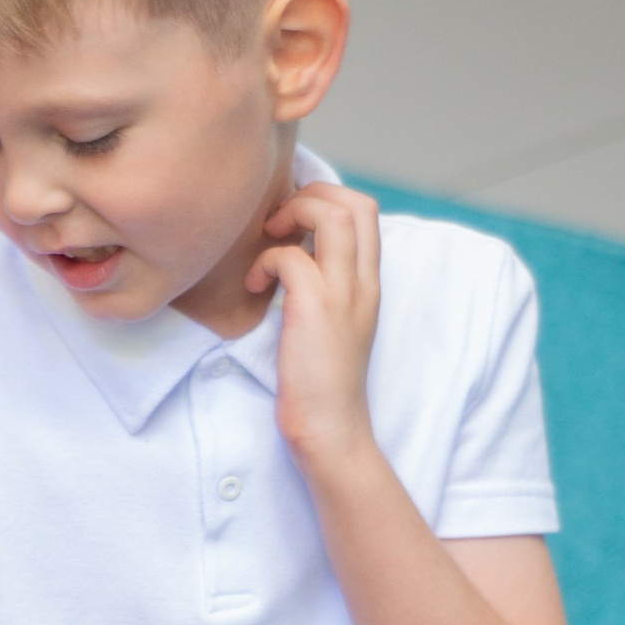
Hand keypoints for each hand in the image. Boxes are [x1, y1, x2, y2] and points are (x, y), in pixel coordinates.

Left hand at [250, 180, 381, 478]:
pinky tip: (254, 287)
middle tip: (278, 223)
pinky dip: (265, 262)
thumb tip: (293, 254)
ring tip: (268, 242)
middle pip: (354, 201)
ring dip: (291, 215)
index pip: (365, 210)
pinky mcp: (317, 310)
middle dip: (310, 195)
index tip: (292, 220)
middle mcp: (364, 282)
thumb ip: (326, 287)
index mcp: (369, 283)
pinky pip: (290, 256)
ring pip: (332, 215)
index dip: (326, 197)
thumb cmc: (321, 383)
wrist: (331, 429)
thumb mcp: (333, 324)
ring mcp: (344, 294)